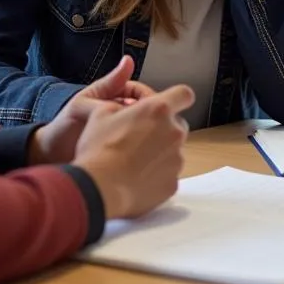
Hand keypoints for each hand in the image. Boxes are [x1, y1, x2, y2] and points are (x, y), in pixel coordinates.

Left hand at [28, 56, 154, 165]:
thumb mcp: (84, 102)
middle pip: (148, 112)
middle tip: (156, 125)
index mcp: (116, 98)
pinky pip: (139, 148)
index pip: (142, 94)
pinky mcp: (124, 153)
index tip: (154, 107)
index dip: (150, 99)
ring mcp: (124, 134)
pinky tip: (145, 152)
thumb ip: (108, 84)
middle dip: (154, 117)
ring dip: (151, 133)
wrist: (50, 156)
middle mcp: (123, 115)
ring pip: (146, 130)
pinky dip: (144, 149)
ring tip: (150, 140)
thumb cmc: (64, 126)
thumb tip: (129, 59)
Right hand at [73, 84, 194, 219]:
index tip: (169, 105)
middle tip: (141, 136)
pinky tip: (137, 177)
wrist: (100, 189)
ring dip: (160, 152)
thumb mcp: (101, 114)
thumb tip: (124, 108)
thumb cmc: (98, 150)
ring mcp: (176, 159)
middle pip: (178, 124)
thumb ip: (121, 104)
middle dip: (164, 128)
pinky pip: (169, 173)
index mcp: (158, 110)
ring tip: (135, 161)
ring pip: (174, 150)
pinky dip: (158, 174)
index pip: (184, 94)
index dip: (178, 98)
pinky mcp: (173, 183)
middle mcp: (173, 132)